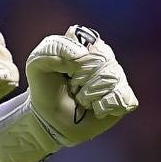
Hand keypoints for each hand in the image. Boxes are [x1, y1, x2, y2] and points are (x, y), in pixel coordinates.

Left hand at [0, 25, 137, 161]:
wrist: (49, 119)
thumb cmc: (45, 89)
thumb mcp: (36, 64)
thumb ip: (53, 49)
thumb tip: (80, 56)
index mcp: (86, 44)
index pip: (92, 42)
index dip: (77, 60)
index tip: (65, 72)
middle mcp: (105, 58)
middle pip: (104, 60)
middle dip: (82, 79)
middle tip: (72, 87)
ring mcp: (116, 78)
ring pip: (112, 80)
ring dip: (89, 95)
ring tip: (81, 99)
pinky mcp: (124, 99)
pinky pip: (123, 99)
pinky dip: (105, 107)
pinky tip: (95, 109)